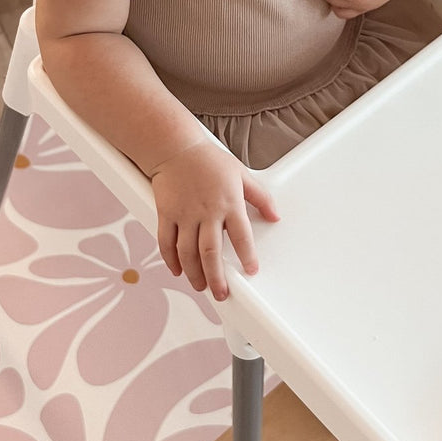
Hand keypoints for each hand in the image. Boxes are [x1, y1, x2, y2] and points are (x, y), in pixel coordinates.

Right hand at [150, 139, 279, 300]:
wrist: (175, 147)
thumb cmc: (208, 160)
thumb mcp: (241, 174)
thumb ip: (260, 197)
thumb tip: (275, 216)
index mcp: (228, 203)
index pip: (241, 235)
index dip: (247, 256)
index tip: (250, 271)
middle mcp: (206, 212)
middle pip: (210, 252)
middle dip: (216, 277)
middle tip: (221, 293)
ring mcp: (184, 214)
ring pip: (187, 252)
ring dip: (194, 274)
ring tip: (201, 286)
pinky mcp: (166, 214)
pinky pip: (166, 242)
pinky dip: (171, 259)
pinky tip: (178, 271)